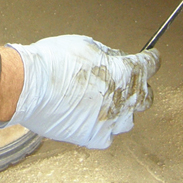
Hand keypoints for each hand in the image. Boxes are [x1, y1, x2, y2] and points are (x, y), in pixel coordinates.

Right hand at [0, 35, 159, 147]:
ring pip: (128, 119)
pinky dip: (102, 127)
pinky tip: (92, 119)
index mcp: (126, 72)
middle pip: (146, 96)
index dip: (151, 60)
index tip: (151, 58)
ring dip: (121, 110)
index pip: (150, 65)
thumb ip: (108, 55)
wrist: (30, 85)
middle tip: (126, 82)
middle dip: (139, 88)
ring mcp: (111, 121)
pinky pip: (107, 135)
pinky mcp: (94, 137)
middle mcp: (125, 98)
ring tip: (106, 103)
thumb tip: (116, 59)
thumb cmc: (54, 61)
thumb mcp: (87, 45)